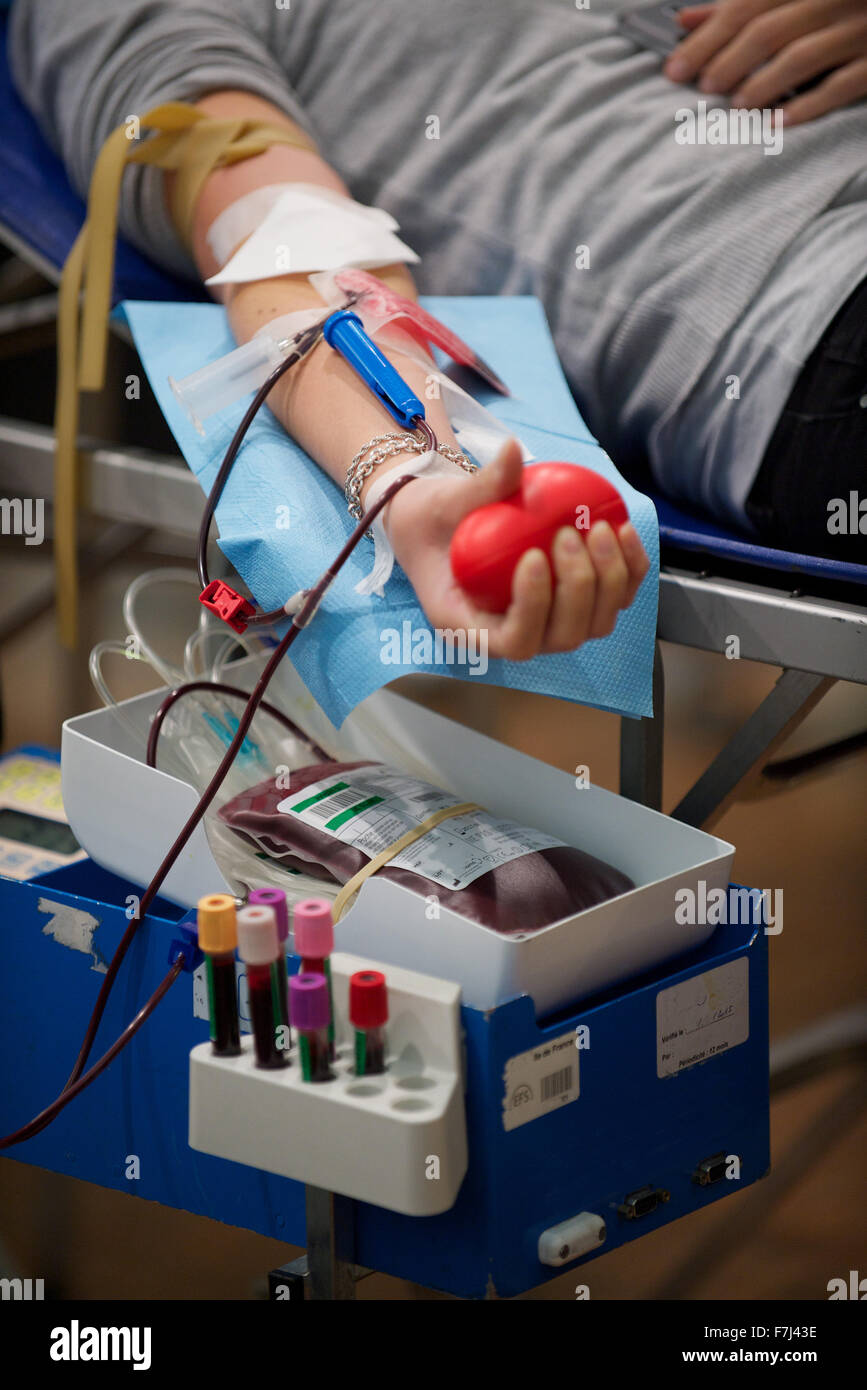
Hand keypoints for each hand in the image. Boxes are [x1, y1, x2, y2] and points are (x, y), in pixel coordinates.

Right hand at [385, 439, 649, 661]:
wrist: (444, 524)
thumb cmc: (435, 519)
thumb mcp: (445, 503)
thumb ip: (480, 486)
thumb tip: (513, 449)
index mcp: (472, 627)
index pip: (514, 642)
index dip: (533, 609)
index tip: (532, 556)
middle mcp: (514, 634)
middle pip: (563, 636)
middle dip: (578, 588)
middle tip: (568, 534)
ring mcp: (550, 623)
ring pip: (596, 624)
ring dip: (609, 580)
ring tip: (599, 527)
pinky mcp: (575, 603)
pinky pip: (614, 598)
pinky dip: (628, 569)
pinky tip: (623, 528)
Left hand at [665, 0, 866, 125]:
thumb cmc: (836, 9)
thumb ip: (741, 8)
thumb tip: (685, 21)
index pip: (746, 5)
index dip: (706, 39)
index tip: (675, 68)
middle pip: (768, 30)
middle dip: (728, 62)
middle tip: (705, 88)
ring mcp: (859, 29)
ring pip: (800, 57)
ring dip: (762, 84)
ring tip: (737, 106)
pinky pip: (838, 87)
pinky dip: (806, 107)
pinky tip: (777, 123)